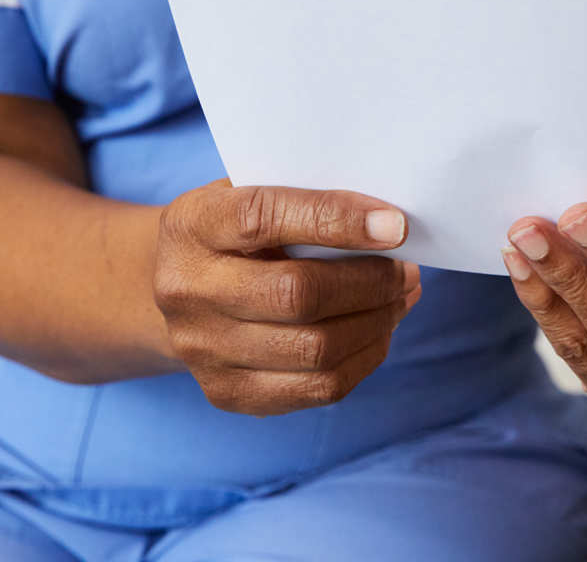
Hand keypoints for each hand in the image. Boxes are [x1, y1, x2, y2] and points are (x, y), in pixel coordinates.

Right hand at [154, 179, 420, 415]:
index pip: (263, 218)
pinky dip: (364, 358)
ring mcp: (203, 350)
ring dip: (377, 322)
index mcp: (192, 226)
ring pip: (316, 350)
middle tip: (406, 270)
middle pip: (297, 295)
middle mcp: (187, 291)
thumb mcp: (248, 192)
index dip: (335, 220)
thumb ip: (302, 197)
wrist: (180, 289)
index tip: (396, 226)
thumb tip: (388, 222)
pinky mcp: (228, 393)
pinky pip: (318, 389)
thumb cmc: (235, 230)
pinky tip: (379, 330)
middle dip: (370, 283)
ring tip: (401, 298)